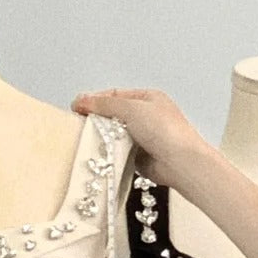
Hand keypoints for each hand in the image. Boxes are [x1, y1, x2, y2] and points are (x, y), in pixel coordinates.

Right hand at [72, 89, 203, 187]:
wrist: (180, 163)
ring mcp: (143, 138)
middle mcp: (146, 117)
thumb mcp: (132, 108)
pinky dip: (109, 153)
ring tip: (86, 140)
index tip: (76, 107)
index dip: (95, 100)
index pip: (115, 95)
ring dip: (103, 138)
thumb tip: (80, 100)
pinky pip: (118, 153)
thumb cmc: (163, 130)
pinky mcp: (139, 157)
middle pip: (113, 115)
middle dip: (97, 120)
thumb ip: (105, 104)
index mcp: (147, 99)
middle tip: (78, 124)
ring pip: (114, 135)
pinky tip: (99, 155)